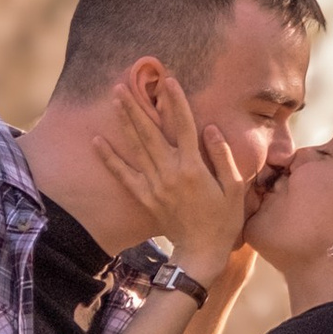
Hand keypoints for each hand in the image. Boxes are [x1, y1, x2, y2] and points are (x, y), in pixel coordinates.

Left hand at [92, 63, 248, 274]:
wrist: (201, 253)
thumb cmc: (224, 220)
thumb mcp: (235, 188)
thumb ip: (223, 156)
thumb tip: (210, 128)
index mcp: (193, 168)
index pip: (184, 126)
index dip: (176, 102)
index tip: (168, 80)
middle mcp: (170, 173)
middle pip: (150, 132)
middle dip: (137, 106)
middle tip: (123, 84)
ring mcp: (155, 185)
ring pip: (136, 147)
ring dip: (124, 122)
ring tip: (114, 99)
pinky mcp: (145, 197)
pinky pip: (124, 175)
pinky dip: (110, 158)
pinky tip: (97, 142)